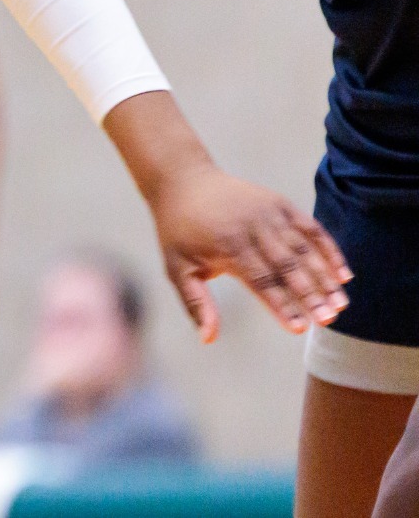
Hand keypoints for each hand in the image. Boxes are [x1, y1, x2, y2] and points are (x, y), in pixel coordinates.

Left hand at [146, 161, 349, 341]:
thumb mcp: (177, 267)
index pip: (260, 281)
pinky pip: (311, 228)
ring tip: (341, 303)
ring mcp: (269, 212)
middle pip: (287, 266)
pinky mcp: (280, 203)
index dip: (281, 305)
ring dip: (325, 276)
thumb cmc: (179, 230)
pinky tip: (344, 274)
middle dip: (310, 294)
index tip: (300, 328)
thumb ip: (196, 303)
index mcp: (227, 246)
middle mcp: (252, 227)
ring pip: (304, 248)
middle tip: (330, 320)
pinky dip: (329, 249)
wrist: (183, 180)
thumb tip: (209, 339)